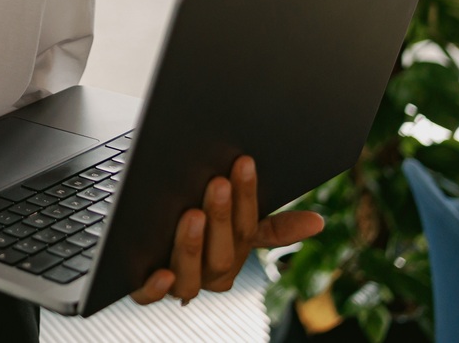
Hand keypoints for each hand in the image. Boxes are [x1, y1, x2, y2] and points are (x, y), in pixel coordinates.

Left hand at [130, 156, 323, 305]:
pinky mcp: (143, 288)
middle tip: (218, 182)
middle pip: (222, 255)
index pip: (247, 229)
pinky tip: (160, 273)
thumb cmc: (197, 228)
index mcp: (234, 255)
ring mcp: (178, 283)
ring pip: (190, 276)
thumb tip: (318, 223)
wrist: (140, 244)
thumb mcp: (232, 224)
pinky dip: (156, 288)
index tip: (244, 161)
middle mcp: (209, 275)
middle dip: (221, 218)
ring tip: (191, 215)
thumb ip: (270, 226)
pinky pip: (148, 296)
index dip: (247, 197)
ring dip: (192, 247)